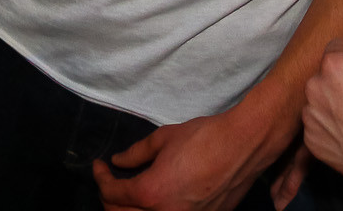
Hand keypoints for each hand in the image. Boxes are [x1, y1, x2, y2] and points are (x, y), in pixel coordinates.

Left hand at [94, 98, 291, 209]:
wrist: (243, 146)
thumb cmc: (204, 138)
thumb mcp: (163, 139)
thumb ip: (136, 153)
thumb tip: (118, 160)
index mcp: (151, 192)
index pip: (112, 193)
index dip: (101, 178)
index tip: (99, 165)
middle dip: (109, 199)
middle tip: (109, 182)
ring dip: (128, 210)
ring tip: (127, 194)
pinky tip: (154, 199)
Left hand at [301, 31, 342, 176]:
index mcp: (333, 64)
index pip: (337, 46)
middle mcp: (314, 87)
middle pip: (326, 72)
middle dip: (342, 78)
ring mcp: (311, 116)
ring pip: (320, 97)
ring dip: (333, 101)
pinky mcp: (311, 141)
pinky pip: (318, 123)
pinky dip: (330, 125)